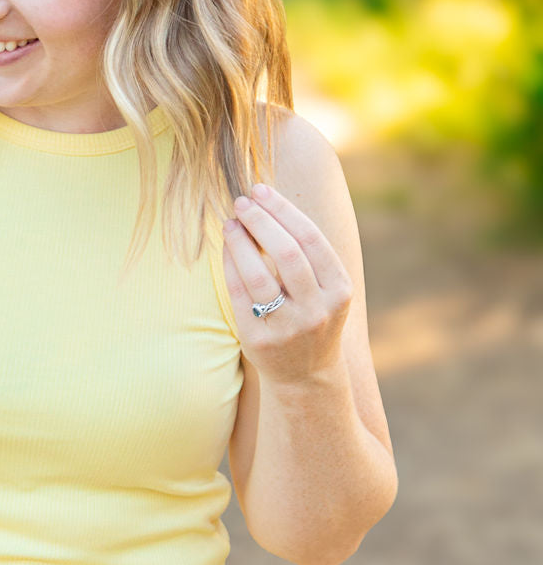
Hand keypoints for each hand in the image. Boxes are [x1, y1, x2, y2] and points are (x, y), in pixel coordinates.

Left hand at [222, 181, 353, 386]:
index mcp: (338, 290)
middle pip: (286, 253)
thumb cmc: (312, 316)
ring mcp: (287, 327)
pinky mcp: (259, 340)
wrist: (305, 375)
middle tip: (242, 202)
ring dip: (241, 242)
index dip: (283, 210)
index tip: (261, 190)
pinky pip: (240, 295)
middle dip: (261, 221)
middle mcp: (316, 310)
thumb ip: (307, 254)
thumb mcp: (326, 289)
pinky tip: (226, 248)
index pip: (311, 239)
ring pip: (259, 275)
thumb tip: (268, 204)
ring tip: (230, 222)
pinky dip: (230, 266)